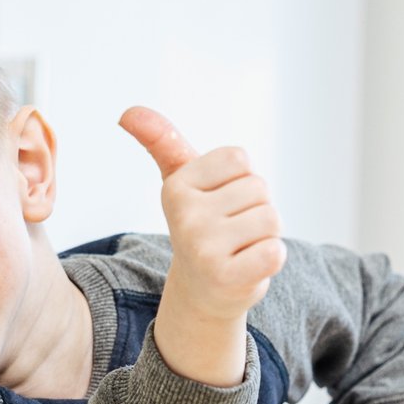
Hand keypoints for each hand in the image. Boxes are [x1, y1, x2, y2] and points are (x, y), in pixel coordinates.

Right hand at [119, 106, 285, 385]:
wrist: (201, 291)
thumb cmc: (200, 226)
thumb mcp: (181, 181)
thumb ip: (162, 142)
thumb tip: (128, 112)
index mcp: (176, 186)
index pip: (241, 159)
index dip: (241, 181)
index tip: (220, 203)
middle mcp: (185, 216)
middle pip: (259, 189)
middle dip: (255, 210)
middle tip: (231, 232)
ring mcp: (203, 249)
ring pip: (271, 219)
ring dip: (264, 236)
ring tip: (239, 249)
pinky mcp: (226, 278)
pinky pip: (275, 252)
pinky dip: (271, 259)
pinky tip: (247, 267)